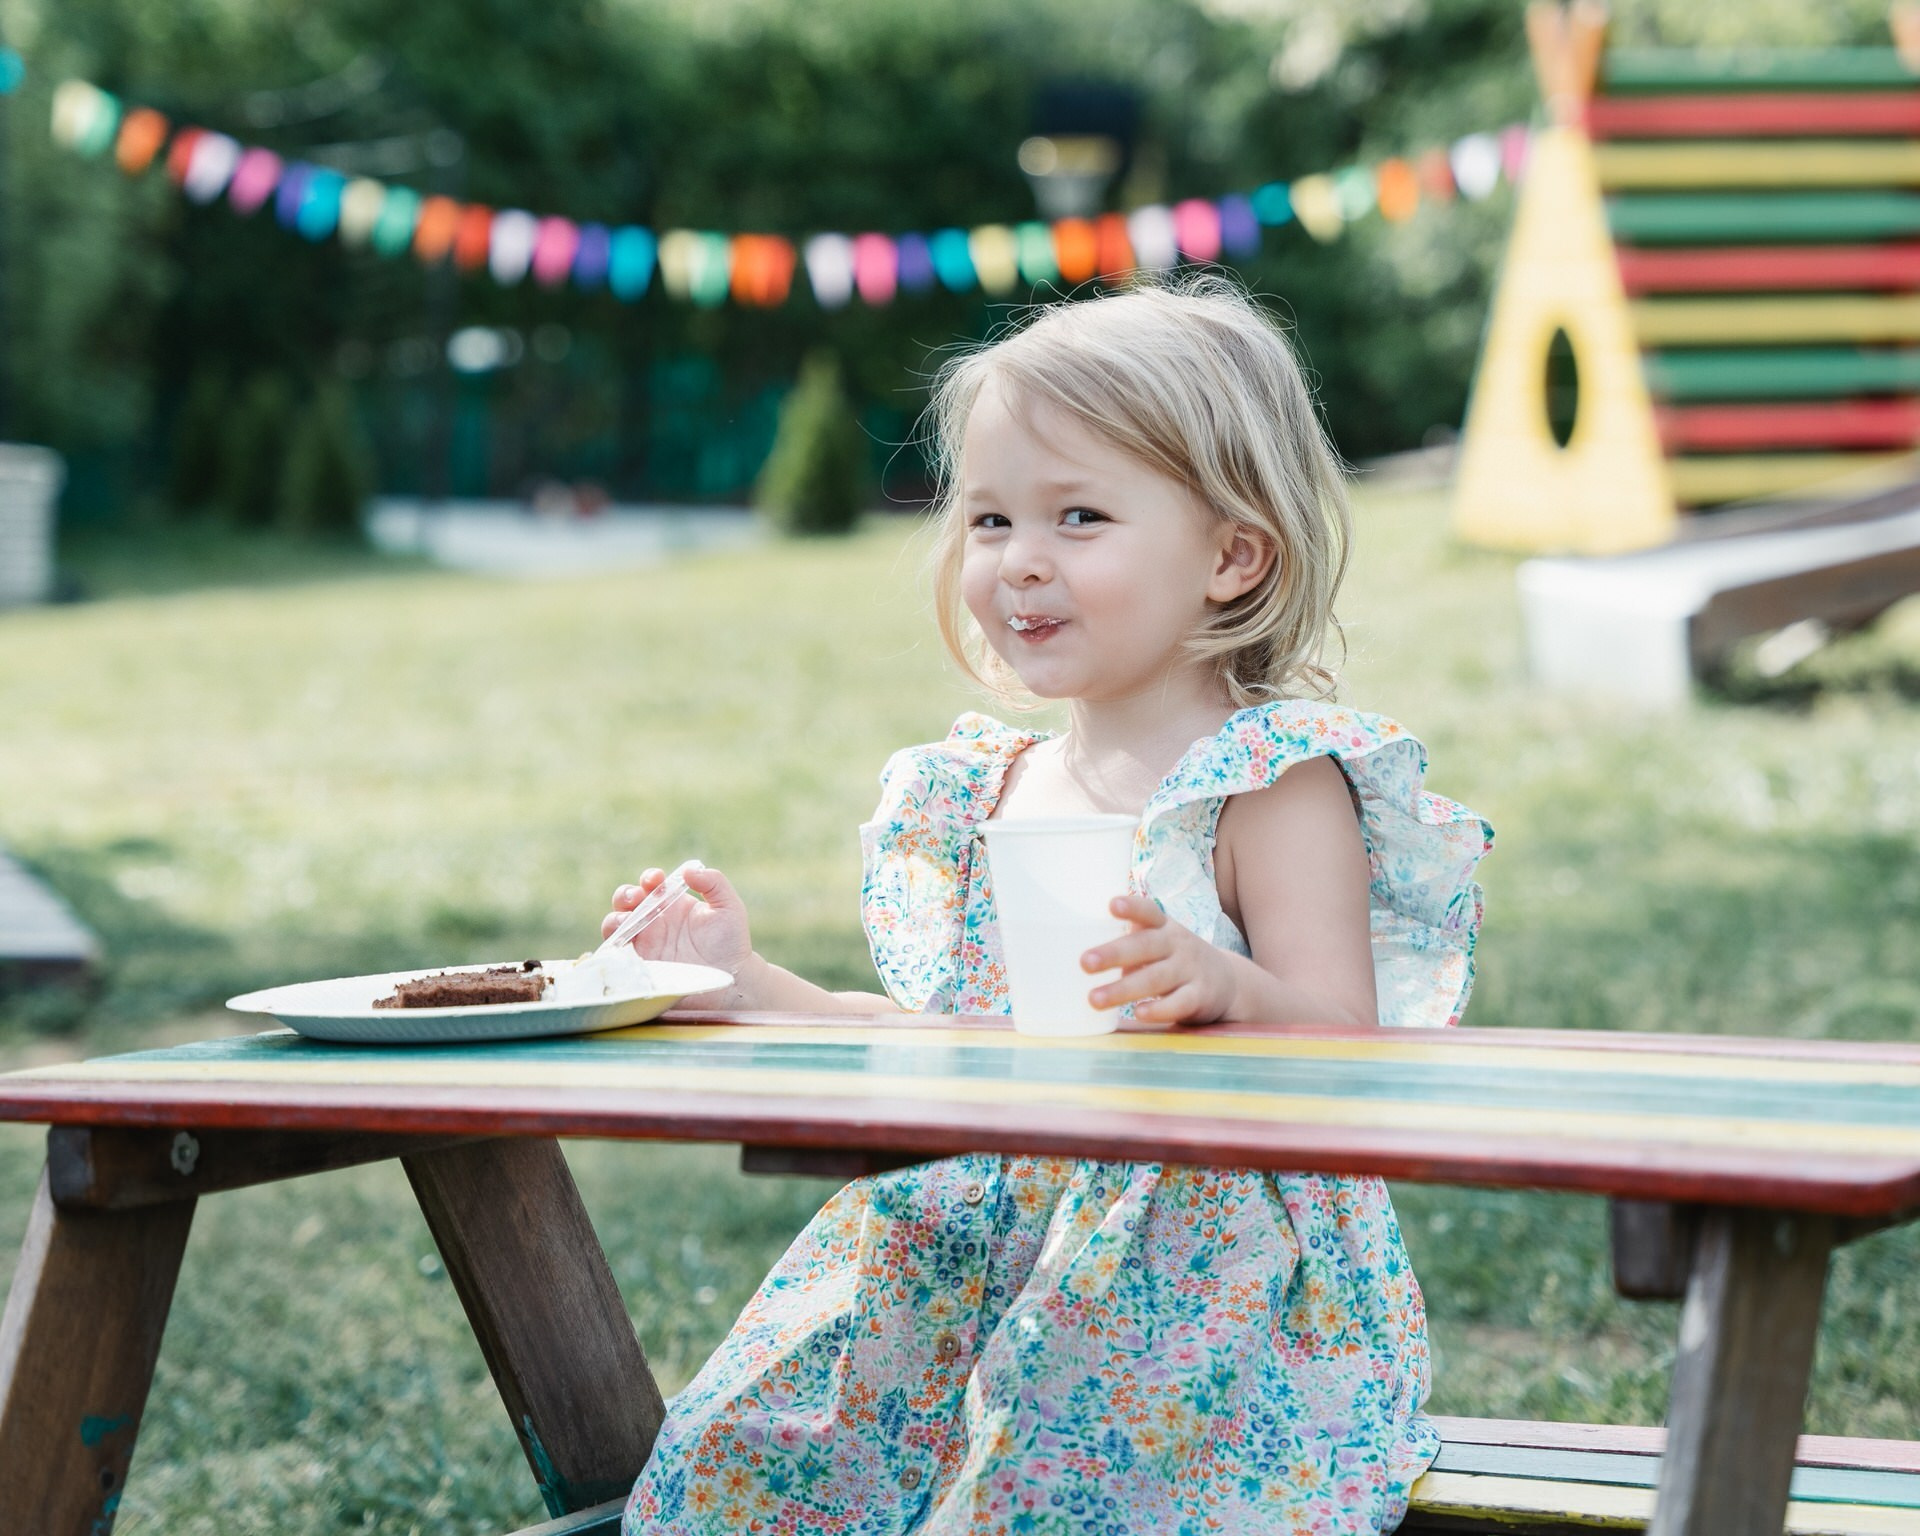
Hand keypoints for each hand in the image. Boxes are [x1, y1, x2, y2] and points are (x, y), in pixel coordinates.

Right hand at [601, 865, 757, 997]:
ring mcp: (645, 944)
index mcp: (672, 904)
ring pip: (615, 926)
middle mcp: (654, 922)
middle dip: (625, 895)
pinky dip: (613, 948)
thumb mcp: (728, 907)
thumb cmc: (731, 943)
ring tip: (627, 922)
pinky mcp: (640, 967)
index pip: (651, 884)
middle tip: (636, 898)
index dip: (649, 878)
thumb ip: (713, 883)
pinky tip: (623, 945)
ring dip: (615, 919)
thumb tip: (689, 870)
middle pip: (625, 902)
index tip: (656, 880)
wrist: (730, 980)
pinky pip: (617, 956)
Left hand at [1081, 894, 1236, 1025]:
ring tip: (1094, 999)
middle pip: (1145, 946)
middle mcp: (1178, 945)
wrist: (1229, 982)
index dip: (1132, 908)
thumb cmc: (1176, 959)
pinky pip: (1178, 1003)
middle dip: (1114, 953)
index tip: (1111, 905)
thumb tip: (1079, 953)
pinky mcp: (1199, 996)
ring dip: (1123, 989)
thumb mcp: (1159, 941)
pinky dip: (1159, 1009)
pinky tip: (1139, 1013)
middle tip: (1085, 962)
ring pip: (1155, 978)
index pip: (1149, 912)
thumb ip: (1129, 943)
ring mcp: (1190, 970)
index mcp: (1164, 927)